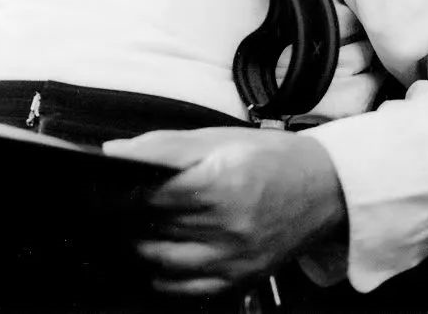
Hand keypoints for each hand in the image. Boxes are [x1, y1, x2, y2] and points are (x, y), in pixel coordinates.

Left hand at [104, 127, 347, 297]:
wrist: (325, 187)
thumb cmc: (273, 157)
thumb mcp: (216, 137)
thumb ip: (162, 146)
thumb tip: (115, 152)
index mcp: (220, 185)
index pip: (148, 197)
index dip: (118, 192)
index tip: (102, 187)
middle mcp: (228, 227)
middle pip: (152, 229)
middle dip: (124, 217)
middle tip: (111, 204)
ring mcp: (234, 258)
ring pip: (163, 262)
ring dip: (140, 245)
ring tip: (134, 225)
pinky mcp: (240, 277)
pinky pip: (187, 289)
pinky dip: (163, 276)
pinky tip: (158, 255)